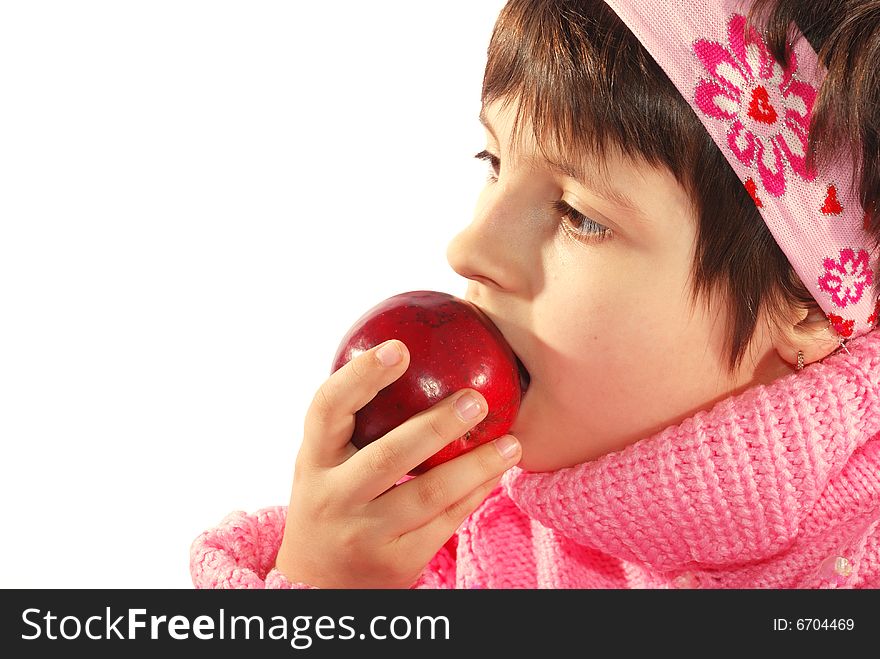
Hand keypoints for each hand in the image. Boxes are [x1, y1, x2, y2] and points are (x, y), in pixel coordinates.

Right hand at [274, 339, 521, 587]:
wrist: (319, 584)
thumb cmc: (332, 501)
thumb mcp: (324, 462)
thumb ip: (354, 421)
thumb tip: (407, 352)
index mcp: (313, 460)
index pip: (328, 410)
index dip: (360, 376)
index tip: (399, 347)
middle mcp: (334, 497)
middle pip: (389, 456)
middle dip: (437, 426)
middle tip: (476, 398)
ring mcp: (364, 533)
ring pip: (428, 494)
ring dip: (476, 465)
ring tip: (511, 443)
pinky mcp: (395, 562)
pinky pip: (445, 522)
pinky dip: (475, 494)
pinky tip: (497, 473)